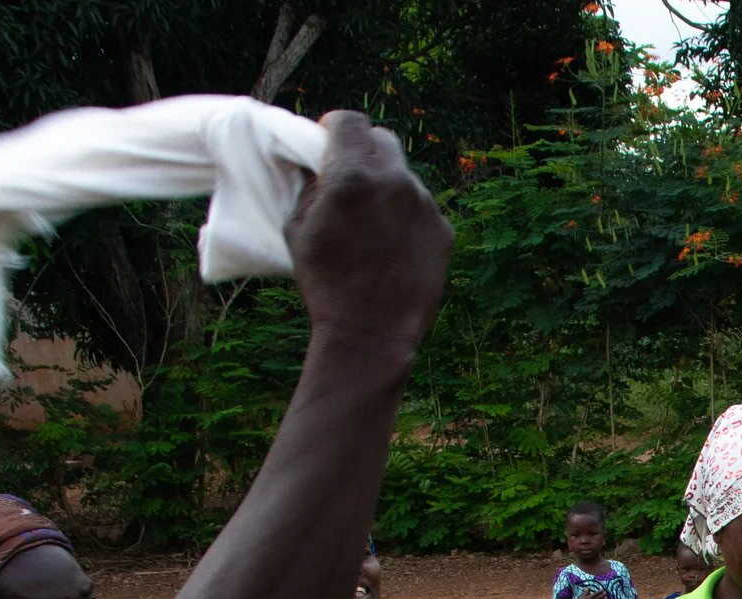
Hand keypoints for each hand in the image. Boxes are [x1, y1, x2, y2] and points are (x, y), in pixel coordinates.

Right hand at [286, 112, 451, 359]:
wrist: (372, 333)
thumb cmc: (325, 283)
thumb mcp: (297, 228)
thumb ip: (310, 186)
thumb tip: (316, 164)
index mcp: (353, 176)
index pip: (350, 120)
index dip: (335, 127)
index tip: (328, 141)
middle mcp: (395, 183)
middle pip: (383, 140)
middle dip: (364, 150)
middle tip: (351, 175)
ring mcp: (425, 206)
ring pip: (405, 176)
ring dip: (387, 185)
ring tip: (372, 221)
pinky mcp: (444, 231)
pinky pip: (422, 208)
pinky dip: (406, 215)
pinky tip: (393, 244)